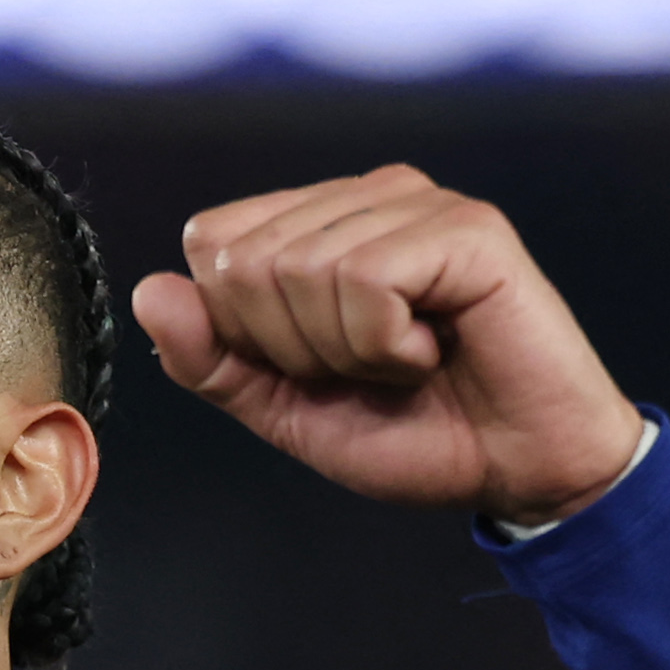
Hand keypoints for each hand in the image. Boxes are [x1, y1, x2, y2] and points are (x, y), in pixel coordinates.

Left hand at [130, 166, 644, 523]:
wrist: (519, 472)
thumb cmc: (414, 433)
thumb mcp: (284, 409)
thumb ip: (212, 358)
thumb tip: (150, 291)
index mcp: (317, 224)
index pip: (211, 242)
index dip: (242, 329)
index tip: (315, 364)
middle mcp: (364, 197)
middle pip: (243, 259)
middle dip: (292, 346)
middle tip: (368, 369)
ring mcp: (417, 203)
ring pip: (299, 269)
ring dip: (344, 350)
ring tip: (405, 360)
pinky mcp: (466, 229)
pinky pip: (364, 279)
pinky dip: (384, 343)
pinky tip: (433, 348)